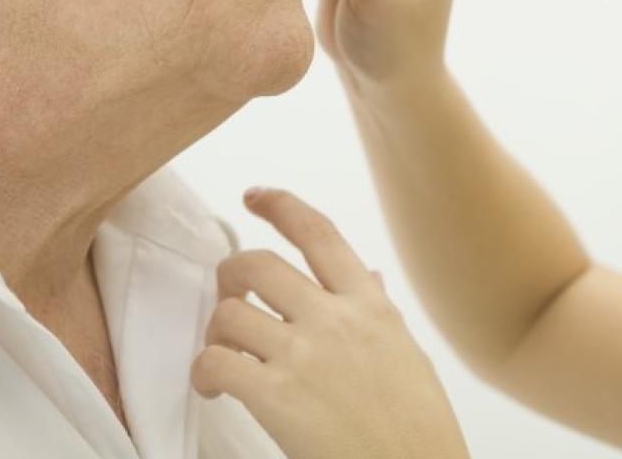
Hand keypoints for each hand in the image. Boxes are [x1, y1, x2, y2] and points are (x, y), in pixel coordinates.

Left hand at [191, 188, 471, 458]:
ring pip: (228, 312)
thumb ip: (377, 312)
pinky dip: (204, 372)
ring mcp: (303, 355)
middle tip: (229, 297)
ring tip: (225, 355)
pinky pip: (214, 362)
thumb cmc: (417, 425)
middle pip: (259, 264)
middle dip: (231, 275)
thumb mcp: (406, 355)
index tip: (255, 196)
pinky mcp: (275, 396)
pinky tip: (216, 388)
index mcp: (370, 306)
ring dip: (216, 331)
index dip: (281, 205)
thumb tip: (368, 275)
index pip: (319, 233)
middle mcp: (335, 320)